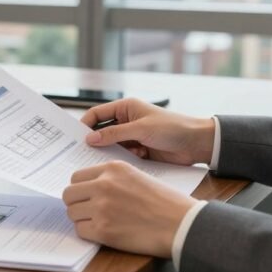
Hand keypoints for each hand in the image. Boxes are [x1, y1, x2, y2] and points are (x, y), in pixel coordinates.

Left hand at [62, 161, 200, 257]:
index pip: (77, 177)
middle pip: (69, 194)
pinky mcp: (103, 230)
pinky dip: (89, 234)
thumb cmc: (166, 202)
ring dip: (82, 219)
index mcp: (113, 168)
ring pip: (72, 213)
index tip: (85, 197)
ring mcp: (101, 207)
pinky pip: (80, 231)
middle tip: (88, 212)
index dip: (80, 189)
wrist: (182, 224)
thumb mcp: (138, 177)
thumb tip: (90, 188)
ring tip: (100, 223)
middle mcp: (104, 185)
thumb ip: (113, 178)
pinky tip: (104, 233)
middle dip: (76, 204)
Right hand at [81, 98, 215, 165]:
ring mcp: (132, 136)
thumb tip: (90, 139)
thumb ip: (114, 133)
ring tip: (102, 162)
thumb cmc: (172, 128)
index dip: (85, 124)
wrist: (197, 144)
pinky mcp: (139, 151)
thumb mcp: (141, 129)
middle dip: (95, 141)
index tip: (75, 138)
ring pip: (111, 146)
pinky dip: (122, 160)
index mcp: (125, 108)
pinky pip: (123, 156)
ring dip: (110, 153)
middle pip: (102, 131)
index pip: (97, 114)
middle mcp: (126, 121)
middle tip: (82, 154)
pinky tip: (126, 164)